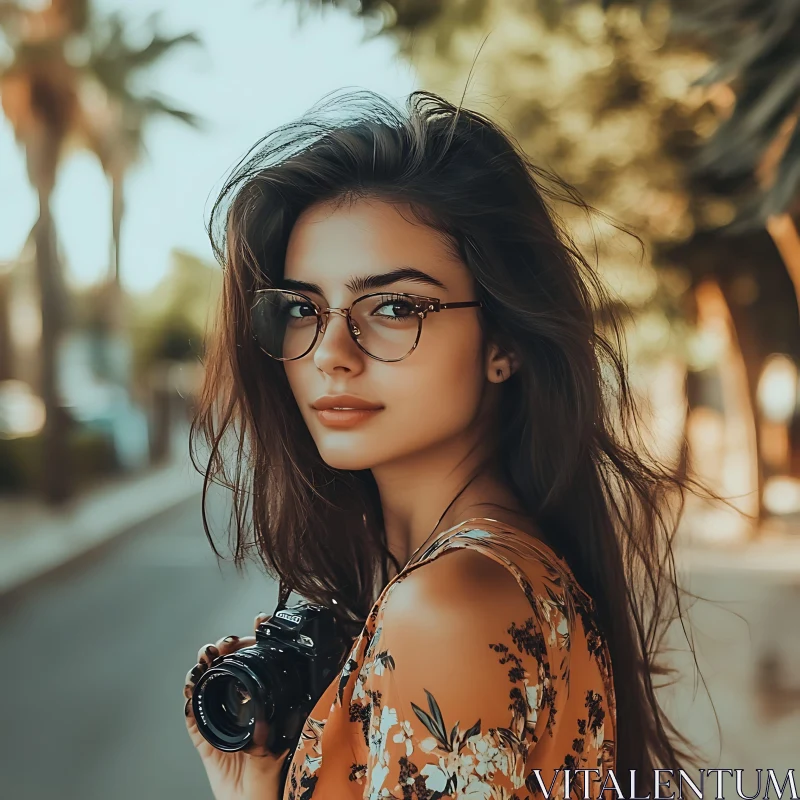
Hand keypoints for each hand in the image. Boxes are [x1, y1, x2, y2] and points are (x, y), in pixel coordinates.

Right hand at [183, 613, 291, 799]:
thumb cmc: (272, 784)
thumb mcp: (279, 757)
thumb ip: (269, 741)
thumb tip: (264, 721)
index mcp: (264, 703)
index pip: (260, 662)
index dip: (257, 639)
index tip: (259, 620)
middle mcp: (242, 706)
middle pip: (231, 665)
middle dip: (226, 646)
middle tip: (228, 642)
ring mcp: (221, 719)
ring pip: (209, 682)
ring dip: (204, 666)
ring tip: (207, 657)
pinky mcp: (204, 739)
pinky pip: (192, 714)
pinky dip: (189, 698)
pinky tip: (191, 689)